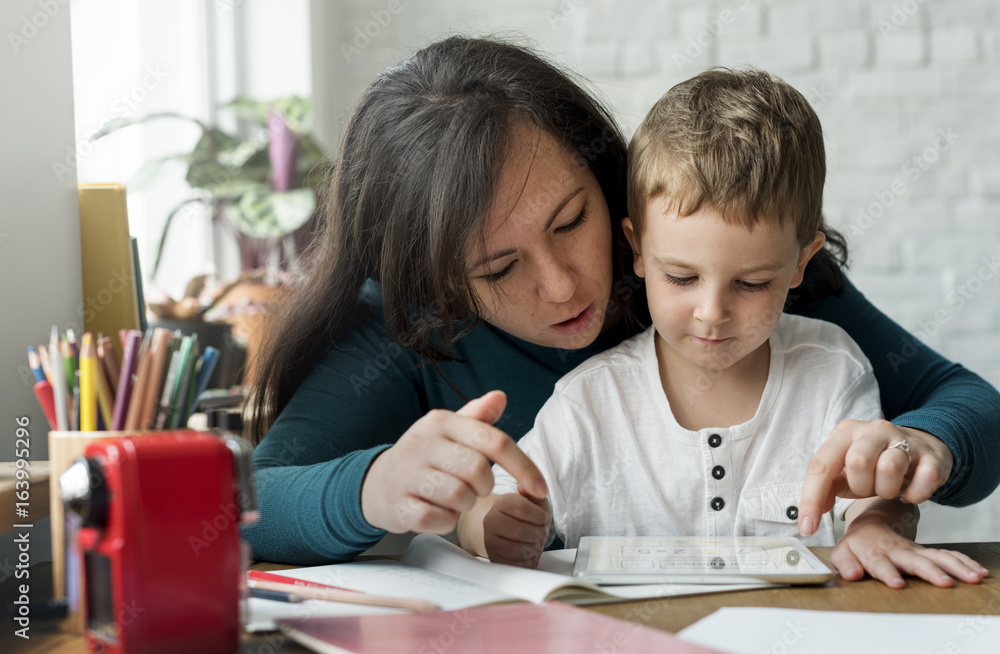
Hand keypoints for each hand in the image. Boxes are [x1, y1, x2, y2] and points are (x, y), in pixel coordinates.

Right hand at [361, 390, 547, 533]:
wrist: (377, 482)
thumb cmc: (426, 456)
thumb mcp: (449, 431)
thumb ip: (478, 417)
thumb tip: (500, 397)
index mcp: (441, 421)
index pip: (494, 441)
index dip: (524, 467)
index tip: (541, 489)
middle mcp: (422, 443)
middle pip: (478, 470)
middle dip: (485, 486)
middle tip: (473, 486)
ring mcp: (406, 474)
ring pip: (459, 496)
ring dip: (465, 505)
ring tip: (454, 498)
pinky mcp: (397, 505)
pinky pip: (437, 519)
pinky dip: (446, 522)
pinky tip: (439, 513)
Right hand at [483, 492, 550, 567]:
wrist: (502, 529)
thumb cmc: (522, 515)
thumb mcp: (531, 499)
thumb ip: (535, 491)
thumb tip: (536, 487)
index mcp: (501, 503)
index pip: (521, 508)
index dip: (539, 516)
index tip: (543, 518)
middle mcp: (491, 521)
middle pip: (520, 531)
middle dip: (538, 534)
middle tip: (541, 533)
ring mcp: (490, 541)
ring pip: (517, 550)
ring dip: (534, 548)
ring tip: (536, 542)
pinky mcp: (494, 559)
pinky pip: (515, 564)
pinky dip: (528, 560)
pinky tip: (529, 552)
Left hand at [798, 420, 953, 535]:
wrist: (919, 448)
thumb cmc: (875, 464)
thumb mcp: (845, 472)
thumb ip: (826, 488)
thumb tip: (811, 515)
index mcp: (845, 433)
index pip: (821, 465)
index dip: (811, 498)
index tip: (807, 528)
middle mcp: (873, 430)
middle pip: (858, 461)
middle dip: (861, 486)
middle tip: (869, 489)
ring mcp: (905, 440)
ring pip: (890, 468)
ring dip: (887, 490)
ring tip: (889, 488)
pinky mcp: (931, 455)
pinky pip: (924, 479)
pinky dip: (914, 494)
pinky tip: (909, 493)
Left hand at [834, 498, 988, 587]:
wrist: (871, 526)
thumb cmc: (857, 545)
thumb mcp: (843, 553)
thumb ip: (845, 564)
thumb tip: (852, 575)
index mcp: (874, 552)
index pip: (880, 563)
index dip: (887, 572)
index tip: (897, 583)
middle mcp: (897, 550)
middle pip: (915, 560)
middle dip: (930, 571)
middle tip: (944, 582)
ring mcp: (915, 551)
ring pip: (937, 556)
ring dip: (955, 567)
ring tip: (972, 578)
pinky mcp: (927, 553)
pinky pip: (948, 555)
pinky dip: (964, 562)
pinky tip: (978, 571)